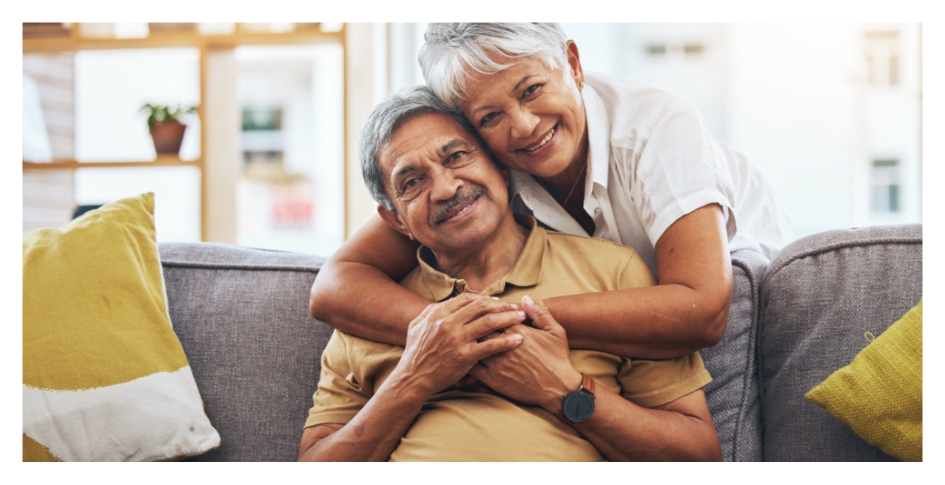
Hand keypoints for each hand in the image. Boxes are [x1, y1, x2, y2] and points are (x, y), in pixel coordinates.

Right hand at [391, 293, 525, 396]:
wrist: (412, 379)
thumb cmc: (415, 354)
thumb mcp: (416, 326)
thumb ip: (430, 311)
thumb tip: (444, 302)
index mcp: (438, 314)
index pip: (467, 299)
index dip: (485, 298)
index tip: (498, 301)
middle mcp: (448, 323)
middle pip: (481, 307)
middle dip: (502, 305)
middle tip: (516, 307)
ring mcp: (457, 339)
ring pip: (489, 322)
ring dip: (508, 318)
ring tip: (522, 317)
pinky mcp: (465, 356)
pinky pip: (490, 346)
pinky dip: (506, 342)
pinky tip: (518, 340)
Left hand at [470, 295, 582, 413]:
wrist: (559, 389)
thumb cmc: (558, 359)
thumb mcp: (556, 331)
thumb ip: (539, 313)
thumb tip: (524, 298)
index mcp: (518, 331)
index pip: (493, 315)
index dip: (486, 312)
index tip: (483, 312)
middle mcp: (504, 346)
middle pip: (479, 328)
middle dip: (473, 324)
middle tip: (467, 322)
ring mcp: (497, 364)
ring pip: (473, 346)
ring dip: (467, 341)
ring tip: (461, 337)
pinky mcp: (493, 380)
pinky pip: (472, 368)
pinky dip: (465, 361)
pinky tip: (461, 357)